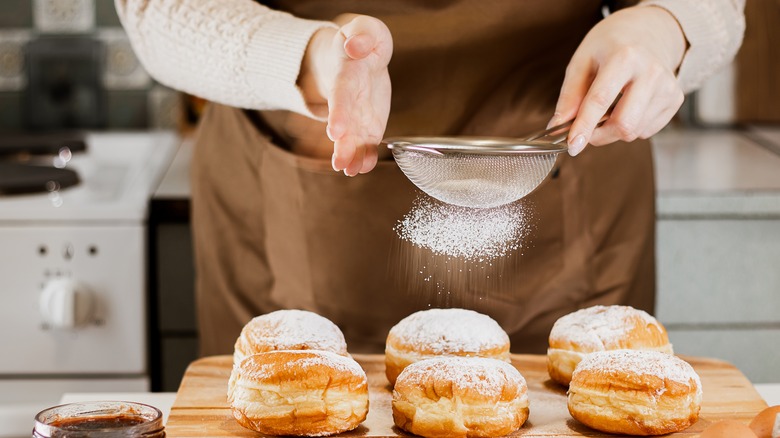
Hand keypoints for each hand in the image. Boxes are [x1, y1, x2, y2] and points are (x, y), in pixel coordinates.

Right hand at [299, 14, 391, 175]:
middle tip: (339, 163)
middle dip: (342, 144)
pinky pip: (367, 144)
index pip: (342, 94)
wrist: (358, 58)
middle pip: (344, 123)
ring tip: (349, 171)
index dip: (340, 113)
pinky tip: (363, 168)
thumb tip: (355, 45)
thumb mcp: (365, 29)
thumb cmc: (362, 41)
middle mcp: (348, 100)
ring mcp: (356, 115)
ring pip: (352, 139)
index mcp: (347, 75)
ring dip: (350, 156)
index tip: (336, 131)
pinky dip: (365, 157)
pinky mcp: (368, 125)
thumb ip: (362, 34)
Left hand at [549, 6, 686, 155]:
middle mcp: (651, 72)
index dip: (584, 126)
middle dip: (600, 135)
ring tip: (611, 107)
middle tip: (587, 129)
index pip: (601, 100)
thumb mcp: (582, 61)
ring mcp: (667, 87)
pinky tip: (629, 106)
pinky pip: (646, 131)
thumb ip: (570, 95)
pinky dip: (631, 126)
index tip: (573, 145)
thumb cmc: (610, 47)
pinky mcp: (675, 99)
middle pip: (624, 124)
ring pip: (634, 132)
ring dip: (613, 130)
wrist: (647, 32)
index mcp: (624, 57)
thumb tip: (558, 125)